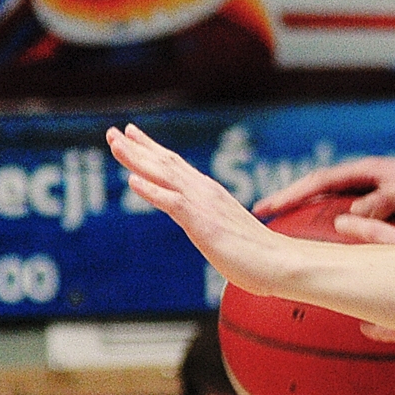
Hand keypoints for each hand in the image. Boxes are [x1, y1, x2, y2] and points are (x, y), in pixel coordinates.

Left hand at [107, 125, 287, 295]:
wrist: (281, 263)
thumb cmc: (258, 255)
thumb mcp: (227, 233)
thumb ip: (212, 224)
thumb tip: (207, 229)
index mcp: (211, 195)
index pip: (176, 166)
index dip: (152, 150)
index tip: (132, 135)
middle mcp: (206, 193)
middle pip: (166, 163)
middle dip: (137, 147)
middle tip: (113, 132)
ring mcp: (205, 205)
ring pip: (165, 175)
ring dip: (137, 159)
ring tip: (115, 144)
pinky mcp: (204, 223)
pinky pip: (174, 203)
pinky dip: (152, 191)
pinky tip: (132, 181)